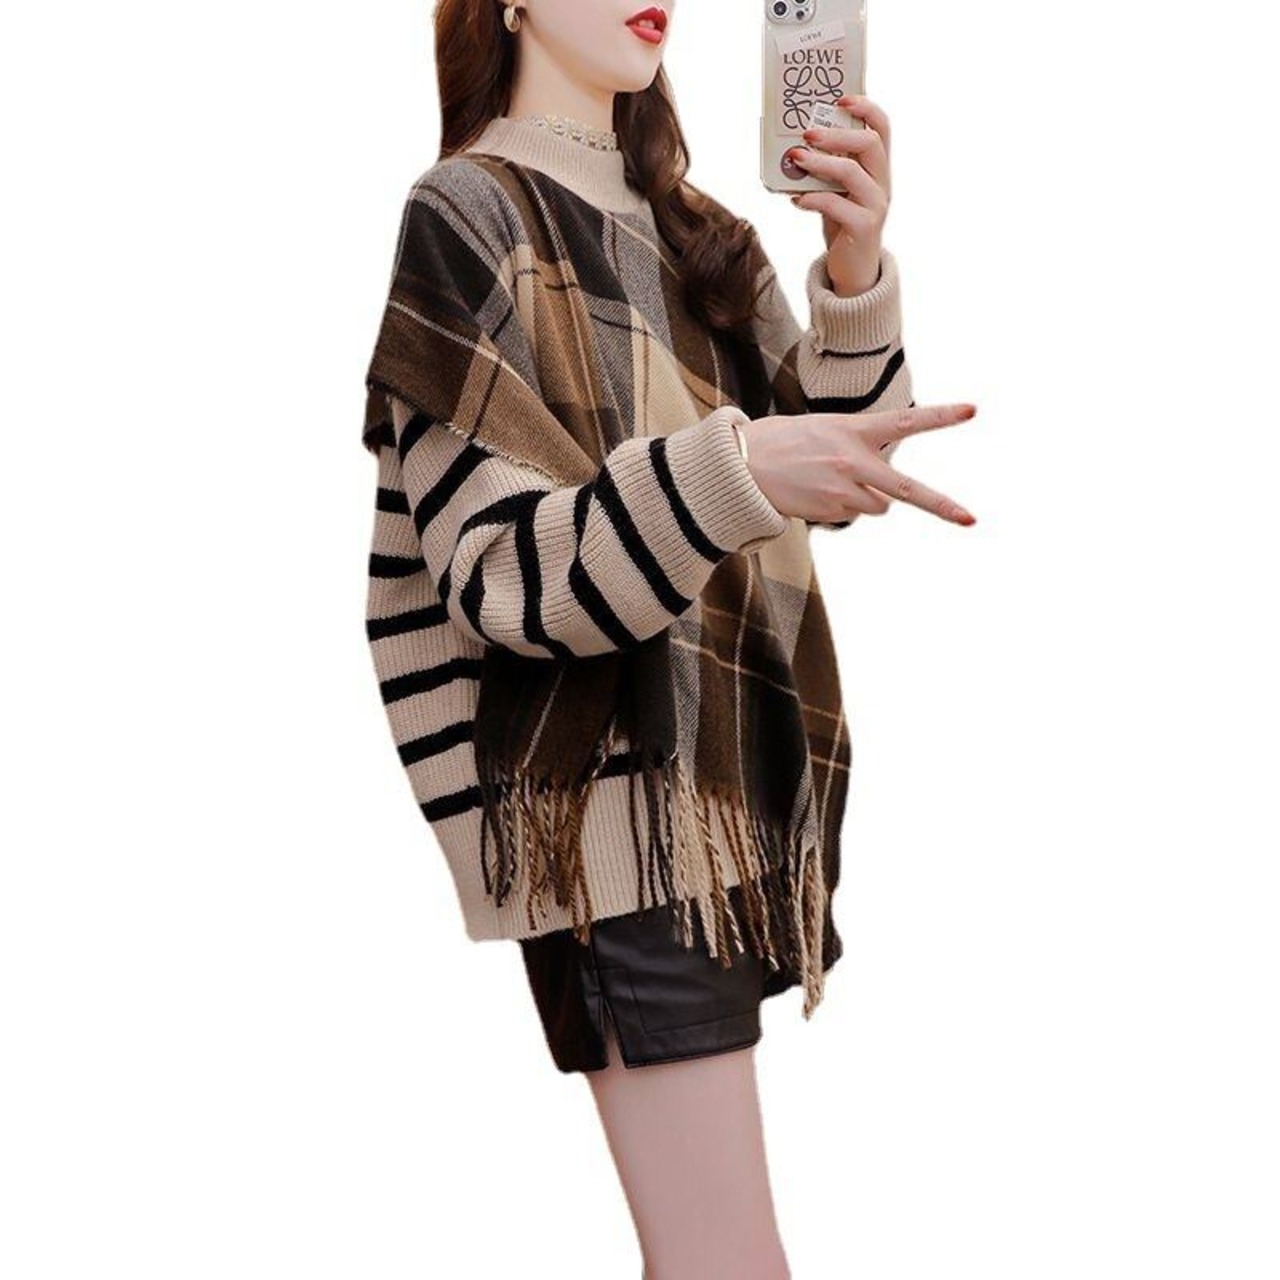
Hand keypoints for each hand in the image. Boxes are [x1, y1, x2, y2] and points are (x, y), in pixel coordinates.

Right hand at [739, 402, 977, 526]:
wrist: (742, 466)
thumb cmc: (785, 443)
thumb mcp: (826, 429)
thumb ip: (860, 448)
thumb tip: (885, 496)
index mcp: (854, 430)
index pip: (905, 421)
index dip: (941, 416)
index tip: (973, 410)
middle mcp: (853, 461)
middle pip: (907, 489)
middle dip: (942, 506)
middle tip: (971, 519)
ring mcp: (842, 490)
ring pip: (880, 506)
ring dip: (867, 498)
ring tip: (831, 482)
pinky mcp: (830, 512)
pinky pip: (853, 515)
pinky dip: (842, 507)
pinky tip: (816, 492)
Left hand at [785, 94, 891, 296]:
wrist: (853, 268)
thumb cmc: (841, 223)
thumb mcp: (835, 190)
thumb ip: (825, 169)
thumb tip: (793, 147)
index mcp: (878, 168)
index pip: (882, 128)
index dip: (865, 108)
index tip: (840, 99)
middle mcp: (882, 182)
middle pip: (869, 143)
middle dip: (836, 134)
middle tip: (807, 133)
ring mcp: (876, 205)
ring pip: (852, 172)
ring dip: (820, 163)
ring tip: (795, 159)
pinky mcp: (865, 227)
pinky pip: (838, 206)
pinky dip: (814, 199)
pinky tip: (797, 200)